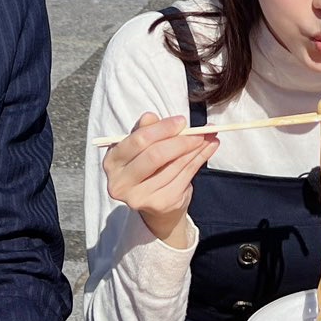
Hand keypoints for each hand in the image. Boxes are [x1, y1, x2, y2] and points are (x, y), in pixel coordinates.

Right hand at [102, 112, 216, 245]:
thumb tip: (150, 116)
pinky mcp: (161, 204)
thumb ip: (145, 130)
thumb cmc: (146, 165)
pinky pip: (185, 177)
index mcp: (112, 162)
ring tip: (208, 136)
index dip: (162, 129)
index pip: (138, 141)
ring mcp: (140, 197)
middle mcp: (121, 183)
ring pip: (174, 166)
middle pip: (155, 156)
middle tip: (198, 131)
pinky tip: (208, 149)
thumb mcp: (141, 145)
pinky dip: (200, 160)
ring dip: (195, 149)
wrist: (154, 200)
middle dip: (180, 141)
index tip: (181, 121)